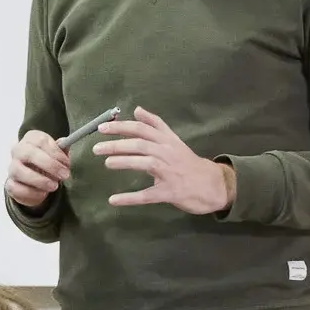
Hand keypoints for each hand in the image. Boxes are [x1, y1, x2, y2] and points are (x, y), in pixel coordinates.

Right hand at [6, 130, 71, 209]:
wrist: (35, 178)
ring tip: (54, 186)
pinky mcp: (10, 184)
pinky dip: (32, 193)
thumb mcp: (57, 153)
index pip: (40, 141)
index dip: (55, 152)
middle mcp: (18, 150)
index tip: (66, 163)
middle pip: (28, 153)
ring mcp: (12, 167)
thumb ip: (62, 149)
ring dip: (40, 180)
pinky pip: (17, 189)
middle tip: (63, 175)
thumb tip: (65, 143)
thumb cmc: (47, 162)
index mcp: (31, 139)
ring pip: (19, 171)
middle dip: (49, 165)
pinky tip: (43, 193)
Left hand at [93, 106, 235, 215]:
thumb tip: (137, 109)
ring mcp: (169, 173)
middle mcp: (168, 153)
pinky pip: (147, 195)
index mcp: (167, 140)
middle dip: (117, 144)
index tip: (102, 128)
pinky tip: (114, 200)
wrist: (213, 185)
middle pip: (140, 144)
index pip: (142, 129)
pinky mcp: (169, 192)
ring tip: (107, 163)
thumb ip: (155, 125)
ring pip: (145, 163)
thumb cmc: (188, 162)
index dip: (121, 127)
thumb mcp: (174, 140)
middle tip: (96, 148)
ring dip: (124, 162)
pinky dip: (130, 197)